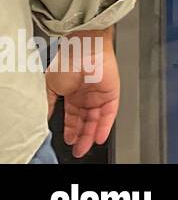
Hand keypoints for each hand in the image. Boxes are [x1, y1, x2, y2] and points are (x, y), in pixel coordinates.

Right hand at [45, 30, 119, 158]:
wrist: (82, 49)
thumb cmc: (66, 62)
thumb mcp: (50, 87)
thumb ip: (49, 103)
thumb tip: (44, 118)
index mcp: (73, 94)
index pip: (73, 117)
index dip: (71, 129)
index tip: (69, 140)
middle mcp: (87, 96)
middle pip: (86, 121)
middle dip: (81, 136)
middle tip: (78, 149)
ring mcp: (100, 95)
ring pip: (97, 120)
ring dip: (91, 135)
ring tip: (85, 147)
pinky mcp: (112, 94)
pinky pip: (110, 114)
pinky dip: (105, 126)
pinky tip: (98, 137)